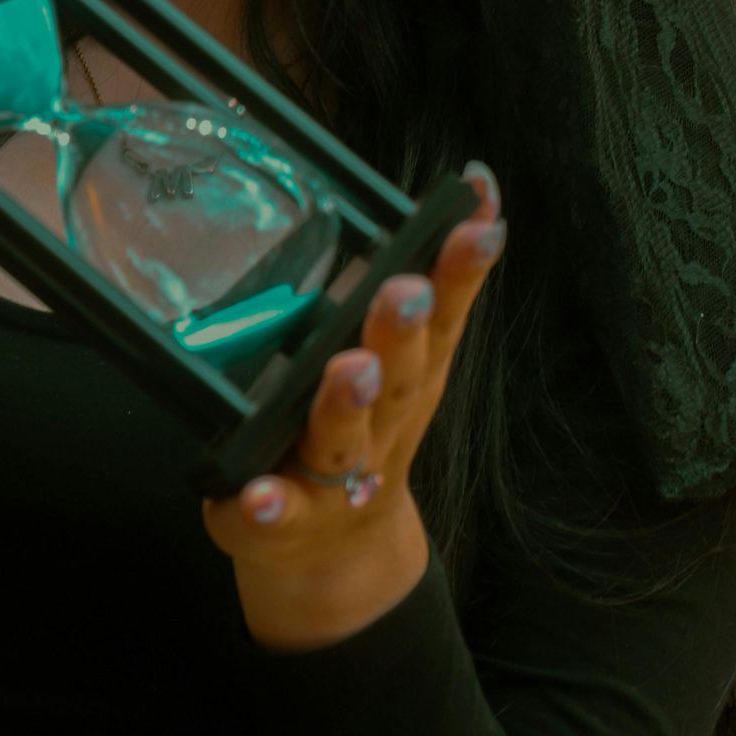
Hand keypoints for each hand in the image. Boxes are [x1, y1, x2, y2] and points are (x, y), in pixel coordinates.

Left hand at [201, 164, 505, 643]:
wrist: (336, 553)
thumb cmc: (366, 427)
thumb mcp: (408, 354)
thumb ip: (431, 280)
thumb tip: (477, 182)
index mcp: (410, 377)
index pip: (442, 316)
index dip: (462, 269)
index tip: (478, 223)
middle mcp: (381, 426)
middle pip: (398, 375)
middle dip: (402, 331)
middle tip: (404, 290)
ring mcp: (333, 479)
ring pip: (342, 439)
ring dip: (346, 404)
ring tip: (350, 370)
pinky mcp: (281, 521)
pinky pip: (274, 515)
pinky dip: (268, 506)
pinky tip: (257, 494)